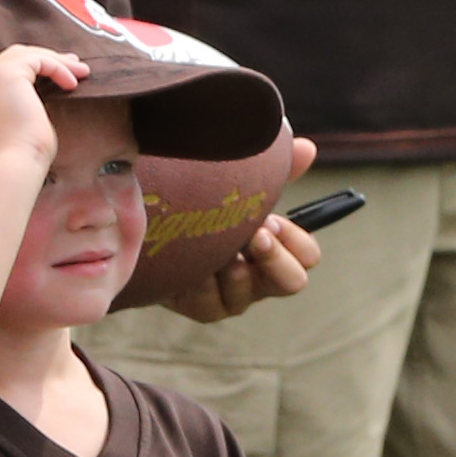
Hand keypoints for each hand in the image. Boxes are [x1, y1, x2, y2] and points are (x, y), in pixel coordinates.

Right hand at [0, 44, 84, 168]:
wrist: (14, 164)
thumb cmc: (23, 157)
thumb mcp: (19, 128)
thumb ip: (21, 110)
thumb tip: (39, 105)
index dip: (16, 64)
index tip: (44, 70)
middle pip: (11, 56)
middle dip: (44, 57)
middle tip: (72, 64)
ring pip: (26, 54)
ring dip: (57, 60)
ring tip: (82, 71)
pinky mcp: (7, 74)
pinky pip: (37, 60)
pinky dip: (58, 68)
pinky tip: (73, 84)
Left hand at [162, 139, 323, 323]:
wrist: (147, 225)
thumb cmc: (198, 202)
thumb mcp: (235, 184)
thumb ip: (272, 170)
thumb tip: (307, 148)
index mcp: (276, 247)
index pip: (308, 255)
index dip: (295, 240)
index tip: (271, 219)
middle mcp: (261, 276)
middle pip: (293, 282)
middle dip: (273, 256)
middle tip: (253, 234)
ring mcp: (234, 296)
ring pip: (249, 292)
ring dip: (231, 264)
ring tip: (209, 243)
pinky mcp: (205, 308)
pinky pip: (212, 300)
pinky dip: (199, 278)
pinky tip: (185, 259)